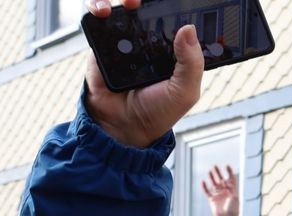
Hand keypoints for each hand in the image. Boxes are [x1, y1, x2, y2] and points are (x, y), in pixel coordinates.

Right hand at [84, 0, 203, 147]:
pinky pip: (99, 18)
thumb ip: (192, 62)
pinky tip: (105, 12)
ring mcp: (126, 38)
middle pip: (151, 8)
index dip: (178, 5)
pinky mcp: (102, 41)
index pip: (177, 18)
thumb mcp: (185, 91)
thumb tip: (189, 29)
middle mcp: (151, 39)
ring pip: (124, 6)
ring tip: (131, 2)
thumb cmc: (158, 111)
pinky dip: (99, 8)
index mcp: (175, 48)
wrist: (123, 126)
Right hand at [203, 164, 239, 215]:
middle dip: (218, 173)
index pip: (231, 179)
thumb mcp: (235, 197)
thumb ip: (231, 187)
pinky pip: (207, 192)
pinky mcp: (212, 200)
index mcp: (232, 191)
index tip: (227, 165)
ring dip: (212, 177)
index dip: (229, 172)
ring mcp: (218, 195)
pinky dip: (204, 187)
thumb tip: (226, 179)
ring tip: (210, 171)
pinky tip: (203, 181)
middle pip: (221, 179)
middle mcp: (225, 192)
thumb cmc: (233, 209)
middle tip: (215, 166)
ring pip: (214, 184)